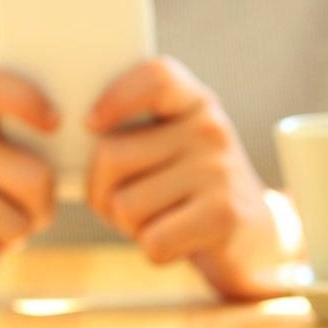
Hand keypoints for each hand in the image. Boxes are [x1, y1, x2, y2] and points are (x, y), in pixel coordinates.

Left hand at [86, 57, 280, 299]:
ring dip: (129, 226)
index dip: (115, 97)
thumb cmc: (187, 190)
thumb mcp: (171, 147)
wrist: (256, 236)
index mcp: (194, 102)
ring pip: (126, 205)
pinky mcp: (224, 215)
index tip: (92, 125)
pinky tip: (177, 241)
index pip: (156, 77)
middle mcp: (209, 129)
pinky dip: (154, 250)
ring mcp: (219, 171)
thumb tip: (72, 146)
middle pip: (111, 155)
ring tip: (159, 220)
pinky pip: (154, 240)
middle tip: (125, 202)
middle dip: (102, 192)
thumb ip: (132, 134)